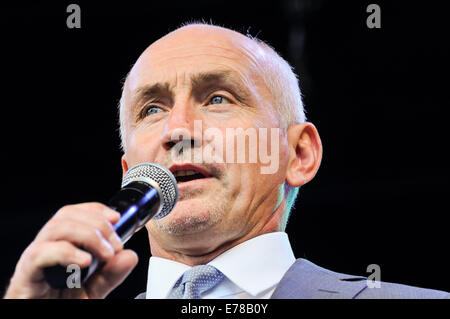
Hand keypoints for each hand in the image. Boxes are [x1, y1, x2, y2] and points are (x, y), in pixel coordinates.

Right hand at [3, 202, 137, 298]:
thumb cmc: (62, 304)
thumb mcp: (94, 289)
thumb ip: (111, 274)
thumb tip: (129, 256)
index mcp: (60, 245)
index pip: (74, 213)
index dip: (95, 210)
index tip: (116, 218)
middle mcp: (46, 248)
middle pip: (66, 215)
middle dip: (97, 222)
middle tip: (116, 244)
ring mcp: (33, 261)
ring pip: (56, 228)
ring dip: (88, 235)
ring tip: (105, 254)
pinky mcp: (25, 276)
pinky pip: (40, 254)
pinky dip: (67, 252)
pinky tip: (84, 261)